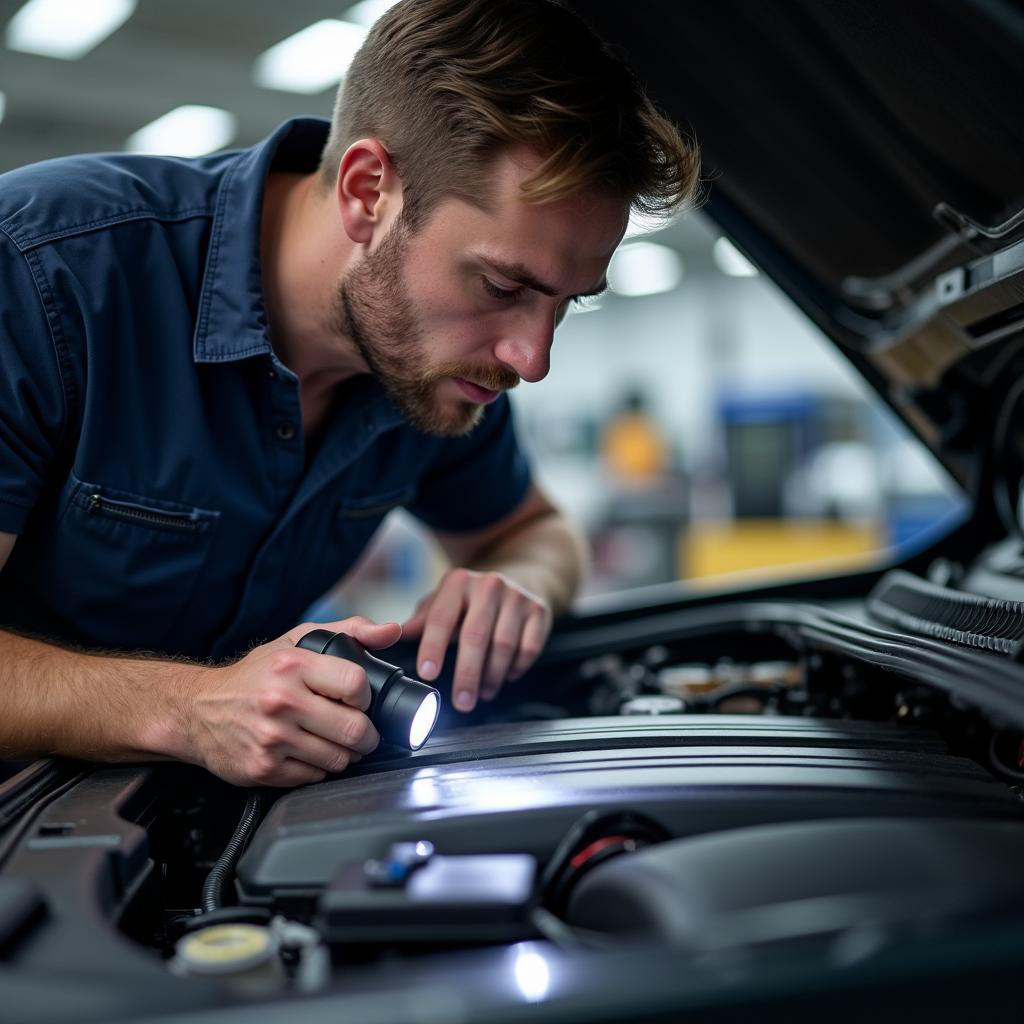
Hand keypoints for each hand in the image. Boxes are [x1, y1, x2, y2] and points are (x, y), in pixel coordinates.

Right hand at [182, 617, 401, 786]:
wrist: (197, 710)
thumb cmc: (253, 675)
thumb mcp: (297, 642)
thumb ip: (350, 631)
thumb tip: (392, 631)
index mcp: (292, 666)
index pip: (355, 683)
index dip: (366, 695)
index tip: (360, 698)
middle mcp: (281, 702)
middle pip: (354, 729)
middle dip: (367, 734)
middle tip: (362, 730)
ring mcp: (272, 739)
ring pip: (338, 758)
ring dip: (346, 753)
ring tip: (335, 741)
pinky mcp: (264, 769)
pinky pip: (314, 776)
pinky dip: (319, 767)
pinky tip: (309, 752)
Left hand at [402, 568, 551, 711]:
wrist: (519, 578)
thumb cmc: (472, 599)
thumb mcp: (443, 602)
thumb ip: (421, 621)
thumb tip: (388, 637)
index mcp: (458, 582)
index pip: (441, 618)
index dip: (433, 648)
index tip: (427, 674)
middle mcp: (488, 585)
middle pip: (475, 636)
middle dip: (466, 674)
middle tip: (460, 702)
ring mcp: (517, 597)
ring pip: (504, 645)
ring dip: (492, 676)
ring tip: (482, 693)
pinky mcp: (539, 611)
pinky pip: (529, 648)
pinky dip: (516, 669)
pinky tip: (506, 677)